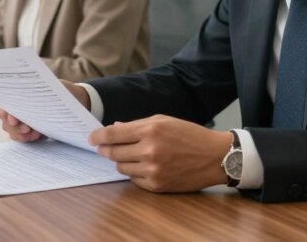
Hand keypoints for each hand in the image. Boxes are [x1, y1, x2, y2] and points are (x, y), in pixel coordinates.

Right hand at [0, 80, 89, 141]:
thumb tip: (35, 96)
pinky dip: (26, 138)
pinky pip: (20, 137)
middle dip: (13, 126)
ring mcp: (21, 119)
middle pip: (4, 119)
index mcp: (19, 93)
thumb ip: (47, 92)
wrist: (76, 102)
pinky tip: (37, 136)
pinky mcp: (29, 130)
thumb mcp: (58, 88)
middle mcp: (17, 106)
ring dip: (20, 133)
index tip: (15, 119)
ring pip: (10, 130)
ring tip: (34, 133)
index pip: (2, 102)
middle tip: (27, 128)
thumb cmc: (65, 92)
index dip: (4, 112)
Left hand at [89, 115, 230, 191]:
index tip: (91, 138)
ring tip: (130, 155)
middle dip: (105, 149)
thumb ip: (136, 125)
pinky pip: (134, 180)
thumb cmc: (189, 135)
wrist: (215, 157)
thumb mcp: (163, 121)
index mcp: (150, 130)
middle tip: (104, 148)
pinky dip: (134, 173)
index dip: (97, 136)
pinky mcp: (157, 185)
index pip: (112, 134)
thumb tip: (113, 128)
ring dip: (120, 161)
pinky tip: (143, 166)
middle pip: (113, 152)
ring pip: (121, 167)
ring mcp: (153, 170)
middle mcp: (149, 150)